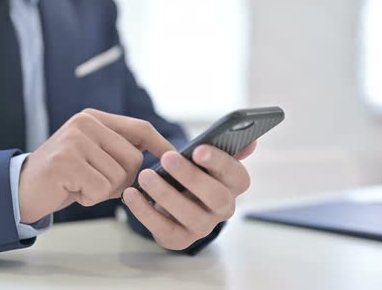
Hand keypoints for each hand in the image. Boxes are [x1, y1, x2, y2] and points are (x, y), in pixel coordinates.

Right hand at [18, 109, 173, 223]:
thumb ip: (120, 152)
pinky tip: (73, 190)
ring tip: (81, 184)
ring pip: (118, 176)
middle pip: (133, 158)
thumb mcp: (94, 156)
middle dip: (122, 180)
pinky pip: (100, 188)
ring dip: (103, 191)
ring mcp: (75, 140)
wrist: (23, 189)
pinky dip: (90, 198)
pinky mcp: (67, 161)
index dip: (161, 144)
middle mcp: (85, 123)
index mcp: (94, 118)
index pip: (140, 128)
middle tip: (96, 183)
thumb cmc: (65, 176)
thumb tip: (160, 161)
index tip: (176, 158)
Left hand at [122, 142, 255, 249]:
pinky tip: (131, 193)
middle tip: (166, 157)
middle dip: (190, 176)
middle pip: (215, 196)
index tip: (198, 149)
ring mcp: (203, 226)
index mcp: (233, 185)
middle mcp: (224, 208)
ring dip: (165, 193)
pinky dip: (145, 211)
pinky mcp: (180, 239)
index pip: (237, 175)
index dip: (219, 162)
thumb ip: (225, 147)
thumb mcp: (206, 157)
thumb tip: (250, 142)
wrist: (174, 198)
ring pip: (189, 214)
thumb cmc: (192, 171)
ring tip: (144, 175)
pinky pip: (163, 228)